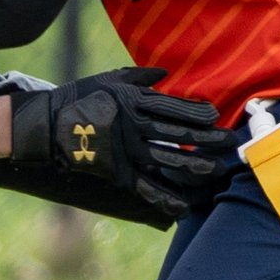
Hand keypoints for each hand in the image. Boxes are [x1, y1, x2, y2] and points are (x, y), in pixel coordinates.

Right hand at [10, 67, 238, 221]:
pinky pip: (144, 187)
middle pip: (177, 134)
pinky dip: (164, 198)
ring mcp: (126, 151)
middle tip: (231, 143)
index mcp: (134, 101)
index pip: (173, 108)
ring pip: (167, 160)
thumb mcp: (110, 79)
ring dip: (193, 167)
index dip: (197, 113)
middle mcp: (134, 126)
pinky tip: (184, 206)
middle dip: (207, 139)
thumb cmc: (81, 96)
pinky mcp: (117, 172)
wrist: (48, 123)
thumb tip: (165, 73)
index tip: (217, 117)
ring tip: (216, 171)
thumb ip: (140, 77)